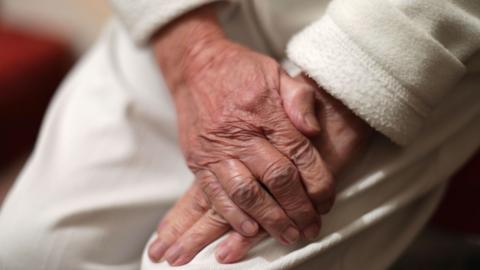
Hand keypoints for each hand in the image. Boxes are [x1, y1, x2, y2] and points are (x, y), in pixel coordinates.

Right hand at [148, 74, 372, 265]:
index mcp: (265, 111)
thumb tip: (315, 131)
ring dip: (270, 219)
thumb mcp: (277, 73)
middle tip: (311, 228)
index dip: (318, 183)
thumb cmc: (240, 71)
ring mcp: (216, 149)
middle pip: (276, 178)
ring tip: (288, 236)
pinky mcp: (198, 160)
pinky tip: (250, 229)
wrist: (195, 66)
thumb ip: (300, 99)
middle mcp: (240, 133)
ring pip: (247, 193)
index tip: (326, 201)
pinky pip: (215, 194)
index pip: (299, 154)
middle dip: (298, 209)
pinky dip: (233, 216)